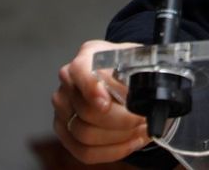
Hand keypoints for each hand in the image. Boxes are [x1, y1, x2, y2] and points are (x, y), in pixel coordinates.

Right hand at [52, 39, 149, 163]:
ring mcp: (63, 107)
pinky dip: (111, 151)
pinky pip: (84, 151)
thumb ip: (140, 68)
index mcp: (87, 57)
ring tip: (140, 130)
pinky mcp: (64, 130)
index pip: (80, 71)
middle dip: (122, 120)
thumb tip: (145, 89)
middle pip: (87, 111)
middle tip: (143, 119)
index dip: (92, 89)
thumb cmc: (130, 67)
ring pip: (86, 134)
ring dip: (119, 137)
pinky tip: (129, 142)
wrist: (125, 77)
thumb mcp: (140, 59)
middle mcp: (69, 81)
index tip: (105, 103)